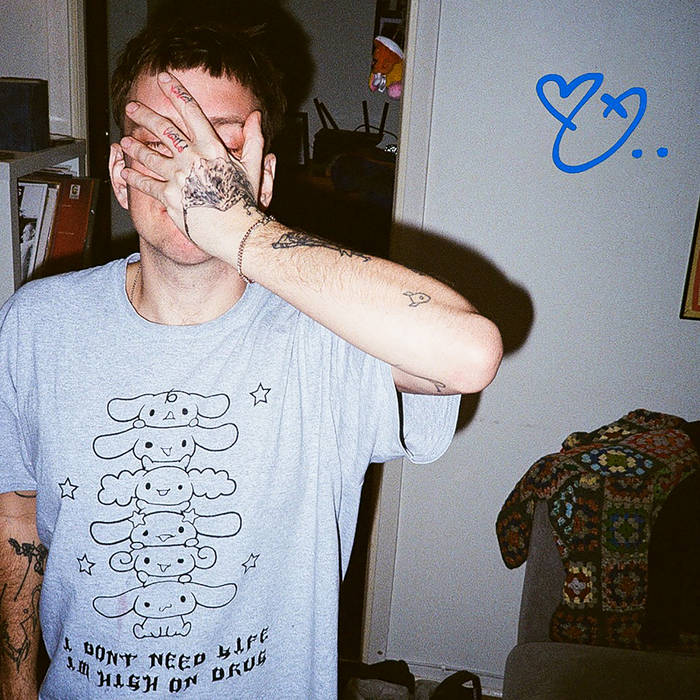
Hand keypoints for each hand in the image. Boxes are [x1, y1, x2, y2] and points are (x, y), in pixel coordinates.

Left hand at [119, 72, 265, 258]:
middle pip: (163, 129)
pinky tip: (126, 173)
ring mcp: (177, 177)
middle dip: (144, 115)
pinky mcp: (168, 197)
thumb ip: (254, 140)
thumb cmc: (246, 203)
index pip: (190, 111)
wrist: (235, 233)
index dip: (176, 92)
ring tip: (125, 142)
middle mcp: (191, 158)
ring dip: (135, 147)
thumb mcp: (254, 168)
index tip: (164, 79)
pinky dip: (134, 178)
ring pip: (149, 155)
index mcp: (212, 147)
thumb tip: (255, 117)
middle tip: (132, 108)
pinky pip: (146, 184)